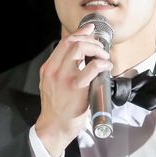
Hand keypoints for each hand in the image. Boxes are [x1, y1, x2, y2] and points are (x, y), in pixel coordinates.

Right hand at [35, 23, 111, 156]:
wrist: (55, 126)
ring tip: (104, 57)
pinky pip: (92, 67)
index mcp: (49, 68)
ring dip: (96, 49)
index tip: (91, 30)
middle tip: (100, 48)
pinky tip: (107, 66)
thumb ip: (61, 70)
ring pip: (80, 49)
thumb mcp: (52, 84)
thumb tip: (78, 56)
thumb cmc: (58, 107)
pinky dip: (102, 63)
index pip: (64, 42)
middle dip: (90, 40)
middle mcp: (54, 70)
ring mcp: (64, 77)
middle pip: (72, 42)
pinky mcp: (76, 87)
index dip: (80, 33)